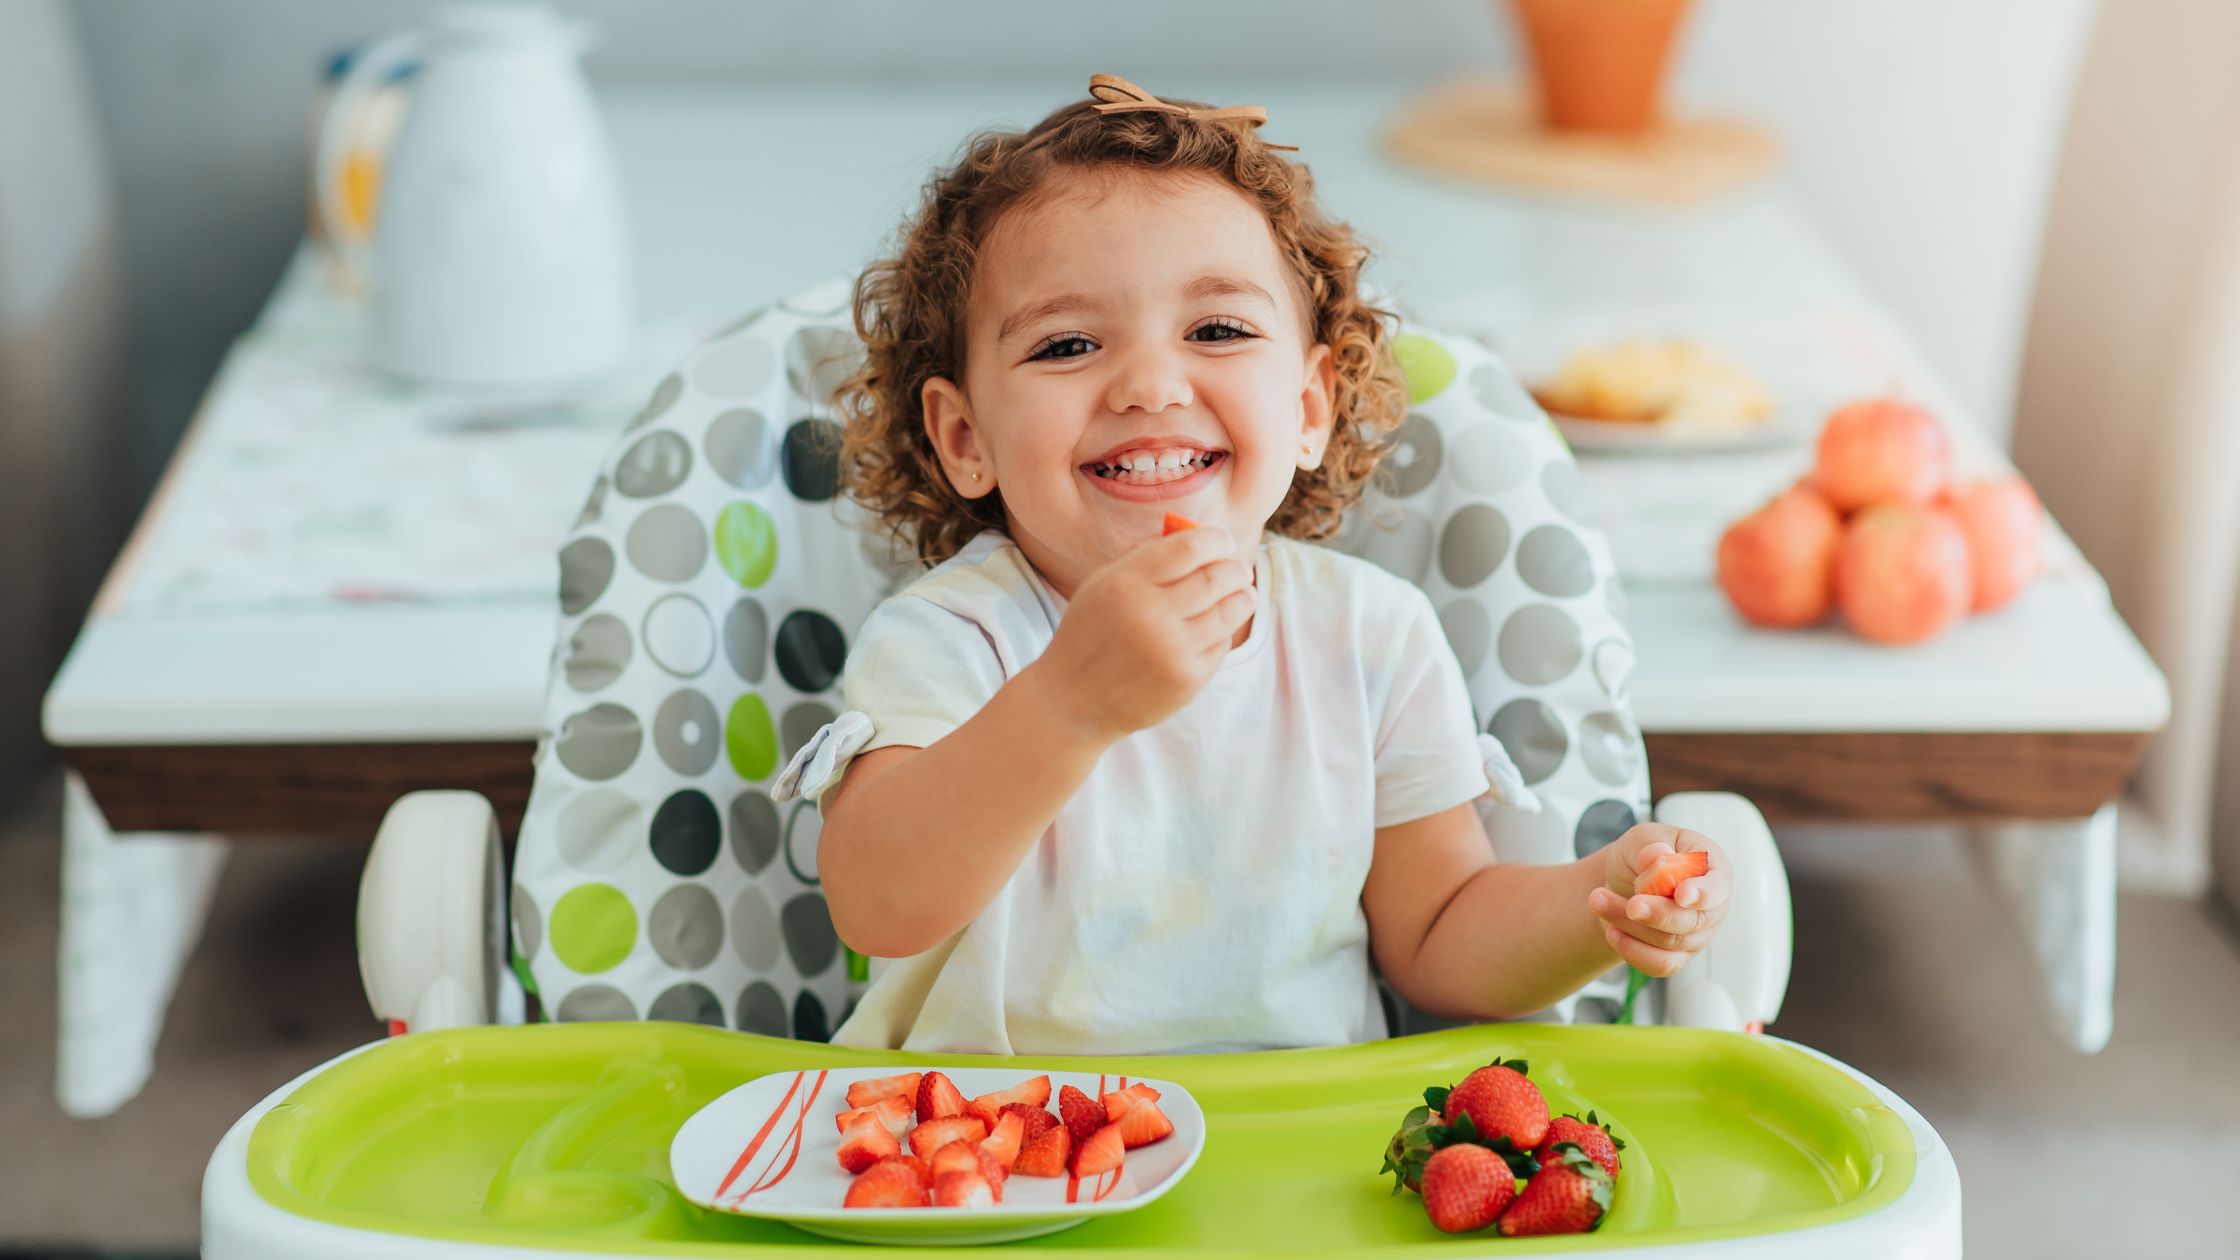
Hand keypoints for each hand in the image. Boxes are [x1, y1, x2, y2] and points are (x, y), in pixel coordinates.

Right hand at [1031, 526, 1255, 743]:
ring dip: (1243, 596)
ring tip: (1243, 592)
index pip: (1190, 548)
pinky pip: (1221, 644)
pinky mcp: (1186, 679)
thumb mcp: (1102, 584)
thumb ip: (1145, 555)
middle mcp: (1150, 615)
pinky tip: (1212, 629)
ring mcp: (1172, 650)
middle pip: (1217, 577)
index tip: (1224, 542)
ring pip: (1230, 610)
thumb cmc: (1091, 633)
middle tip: (1240, 569)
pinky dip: (1222, 632)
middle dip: (1236, 568)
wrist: (1073, 702)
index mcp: (1126, 583)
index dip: (1216, 540)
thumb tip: (1197, 534)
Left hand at [1585, 824, 1730, 976]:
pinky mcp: (1678, 956)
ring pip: (1669, 941)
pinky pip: (1660, 964)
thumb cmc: (1642, 856)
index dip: (1703, 893)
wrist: (1624, 882)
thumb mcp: (1641, 838)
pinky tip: (1612, 932)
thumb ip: (1651, 844)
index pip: (1718, 886)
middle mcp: (1711, 906)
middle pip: (1692, 920)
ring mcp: (1697, 934)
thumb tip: (1658, 856)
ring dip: (1630, 924)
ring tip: (1598, 900)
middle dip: (1657, 913)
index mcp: (1712, 868)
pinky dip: (1632, 950)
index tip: (1681, 895)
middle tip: (1631, 904)